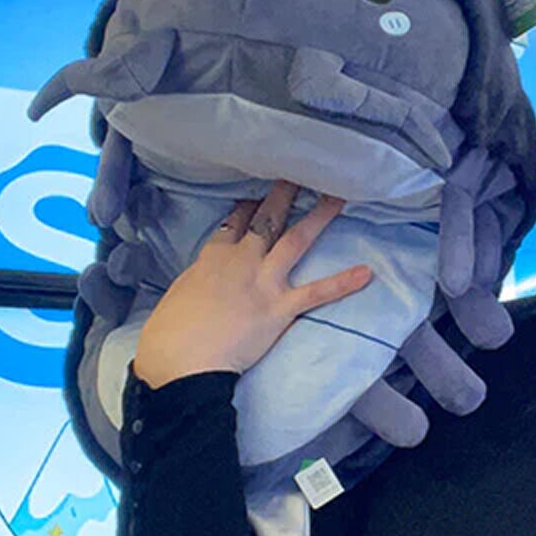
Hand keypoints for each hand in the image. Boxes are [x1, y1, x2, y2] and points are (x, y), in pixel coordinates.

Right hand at [131, 181, 372, 388]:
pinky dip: (343, 283)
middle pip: (267, 219)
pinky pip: (318, 292)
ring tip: (340, 197)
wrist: (182, 362)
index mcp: (211, 257)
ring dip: (319, 216)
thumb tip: (207, 280)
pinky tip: (367, 273)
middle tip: (301, 174)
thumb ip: (199, 281)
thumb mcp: (179, 296)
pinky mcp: (281, 307)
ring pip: (296, 239)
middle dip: (284, 194)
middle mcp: (241, 260)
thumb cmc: (169, 336)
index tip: (259, 194)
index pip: (234, 222)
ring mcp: (263, 281)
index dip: (249, 206)